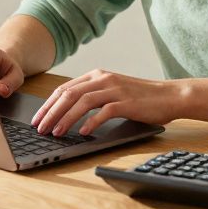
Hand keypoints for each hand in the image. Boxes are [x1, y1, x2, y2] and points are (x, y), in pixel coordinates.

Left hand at [31, 69, 182, 136]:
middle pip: (68, 94)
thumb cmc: (141, 98)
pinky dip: (91, 122)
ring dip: (66, 118)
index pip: (64, 88)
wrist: (170, 96)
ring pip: (82, 102)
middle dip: (50, 112)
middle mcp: (103, 79)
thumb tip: (67, 113)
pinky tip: (83, 133)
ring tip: (55, 132)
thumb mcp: (113, 92)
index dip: (48, 104)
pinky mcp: (127, 102)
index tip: (37, 119)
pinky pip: (104, 112)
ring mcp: (115, 90)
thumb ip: (93, 97)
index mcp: (97, 75)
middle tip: (39, 128)